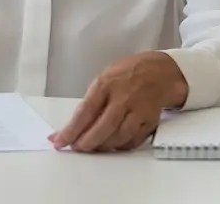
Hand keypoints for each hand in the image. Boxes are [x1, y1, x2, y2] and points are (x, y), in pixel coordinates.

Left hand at [50, 52, 187, 152]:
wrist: (160, 72)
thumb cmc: (128, 74)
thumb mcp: (105, 78)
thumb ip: (91, 101)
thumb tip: (72, 125)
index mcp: (106, 84)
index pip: (84, 111)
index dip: (71, 130)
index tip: (59, 141)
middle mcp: (123, 98)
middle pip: (103, 127)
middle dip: (87, 142)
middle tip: (76, 148)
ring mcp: (138, 110)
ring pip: (119, 137)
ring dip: (103, 146)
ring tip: (93, 147)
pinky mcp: (150, 121)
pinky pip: (133, 140)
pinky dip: (120, 147)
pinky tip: (112, 145)